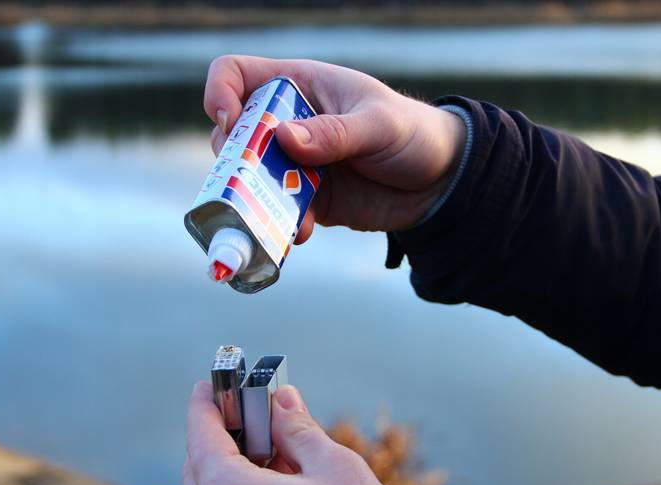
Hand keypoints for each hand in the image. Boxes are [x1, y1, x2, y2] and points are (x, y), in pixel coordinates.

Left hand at [182, 382, 426, 484]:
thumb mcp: (336, 468)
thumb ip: (297, 429)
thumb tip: (280, 401)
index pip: (201, 436)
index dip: (206, 405)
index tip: (210, 386)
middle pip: (200, 471)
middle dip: (223, 439)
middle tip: (255, 418)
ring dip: (233, 476)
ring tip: (278, 460)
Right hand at [203, 55, 466, 242]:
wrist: (440, 183)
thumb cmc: (414, 133)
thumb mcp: (379, 125)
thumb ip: (335, 133)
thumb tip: (285, 138)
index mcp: (299, 85)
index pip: (236, 76)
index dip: (220, 94)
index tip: (231, 122)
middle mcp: (288, 123)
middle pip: (231, 135)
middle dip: (232, 160)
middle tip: (249, 180)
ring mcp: (294, 164)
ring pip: (247, 180)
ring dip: (253, 200)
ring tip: (278, 217)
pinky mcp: (306, 200)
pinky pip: (276, 213)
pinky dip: (279, 224)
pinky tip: (301, 233)